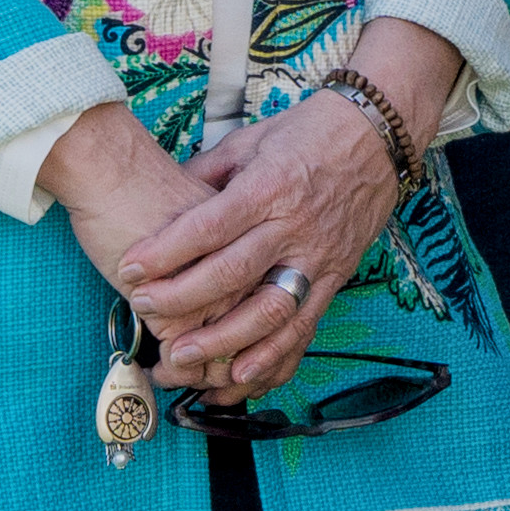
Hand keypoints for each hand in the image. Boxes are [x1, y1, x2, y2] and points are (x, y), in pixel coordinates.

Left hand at [109, 30, 455, 403]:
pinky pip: (304, 327)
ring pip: (269, 312)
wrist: (378, 135)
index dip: (166, 251)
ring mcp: (317, 257)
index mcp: (268, 187)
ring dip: (223, 341)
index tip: (130, 267)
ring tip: (183, 357)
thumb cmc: (308, 133)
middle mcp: (293, 227)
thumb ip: (206, 175)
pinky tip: (239, 377)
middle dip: (182, 298)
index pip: (209, 226)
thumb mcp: (250, 141)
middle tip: (144, 308)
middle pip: (233, 273)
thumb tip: (164, 205)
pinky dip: (273, 358)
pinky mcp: (335, 279)